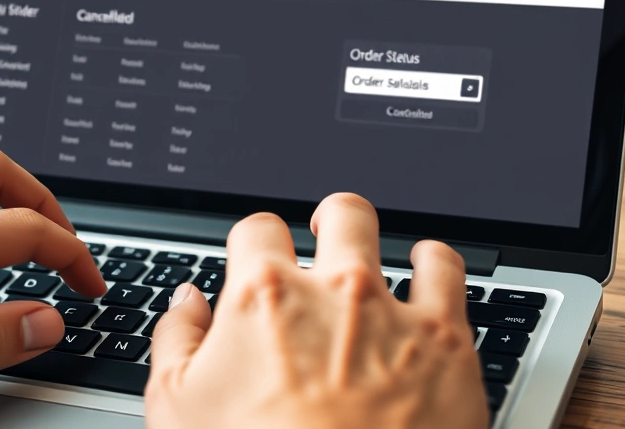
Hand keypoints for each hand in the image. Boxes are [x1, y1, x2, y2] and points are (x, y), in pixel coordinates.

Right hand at [146, 193, 487, 428]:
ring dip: (384, 244)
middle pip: (338, 216)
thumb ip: (177, 339)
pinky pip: (448, 273)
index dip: (256, 242)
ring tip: (380, 257)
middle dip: (328, 221)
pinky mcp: (448, 341)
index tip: (259, 257)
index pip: (258, 230)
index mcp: (264, 296)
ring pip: (395, 239)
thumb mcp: (177, 408)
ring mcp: (395, 311)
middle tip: (324, 236)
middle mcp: (333, 290)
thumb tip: (186, 302)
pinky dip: (436, 264)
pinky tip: (429, 269)